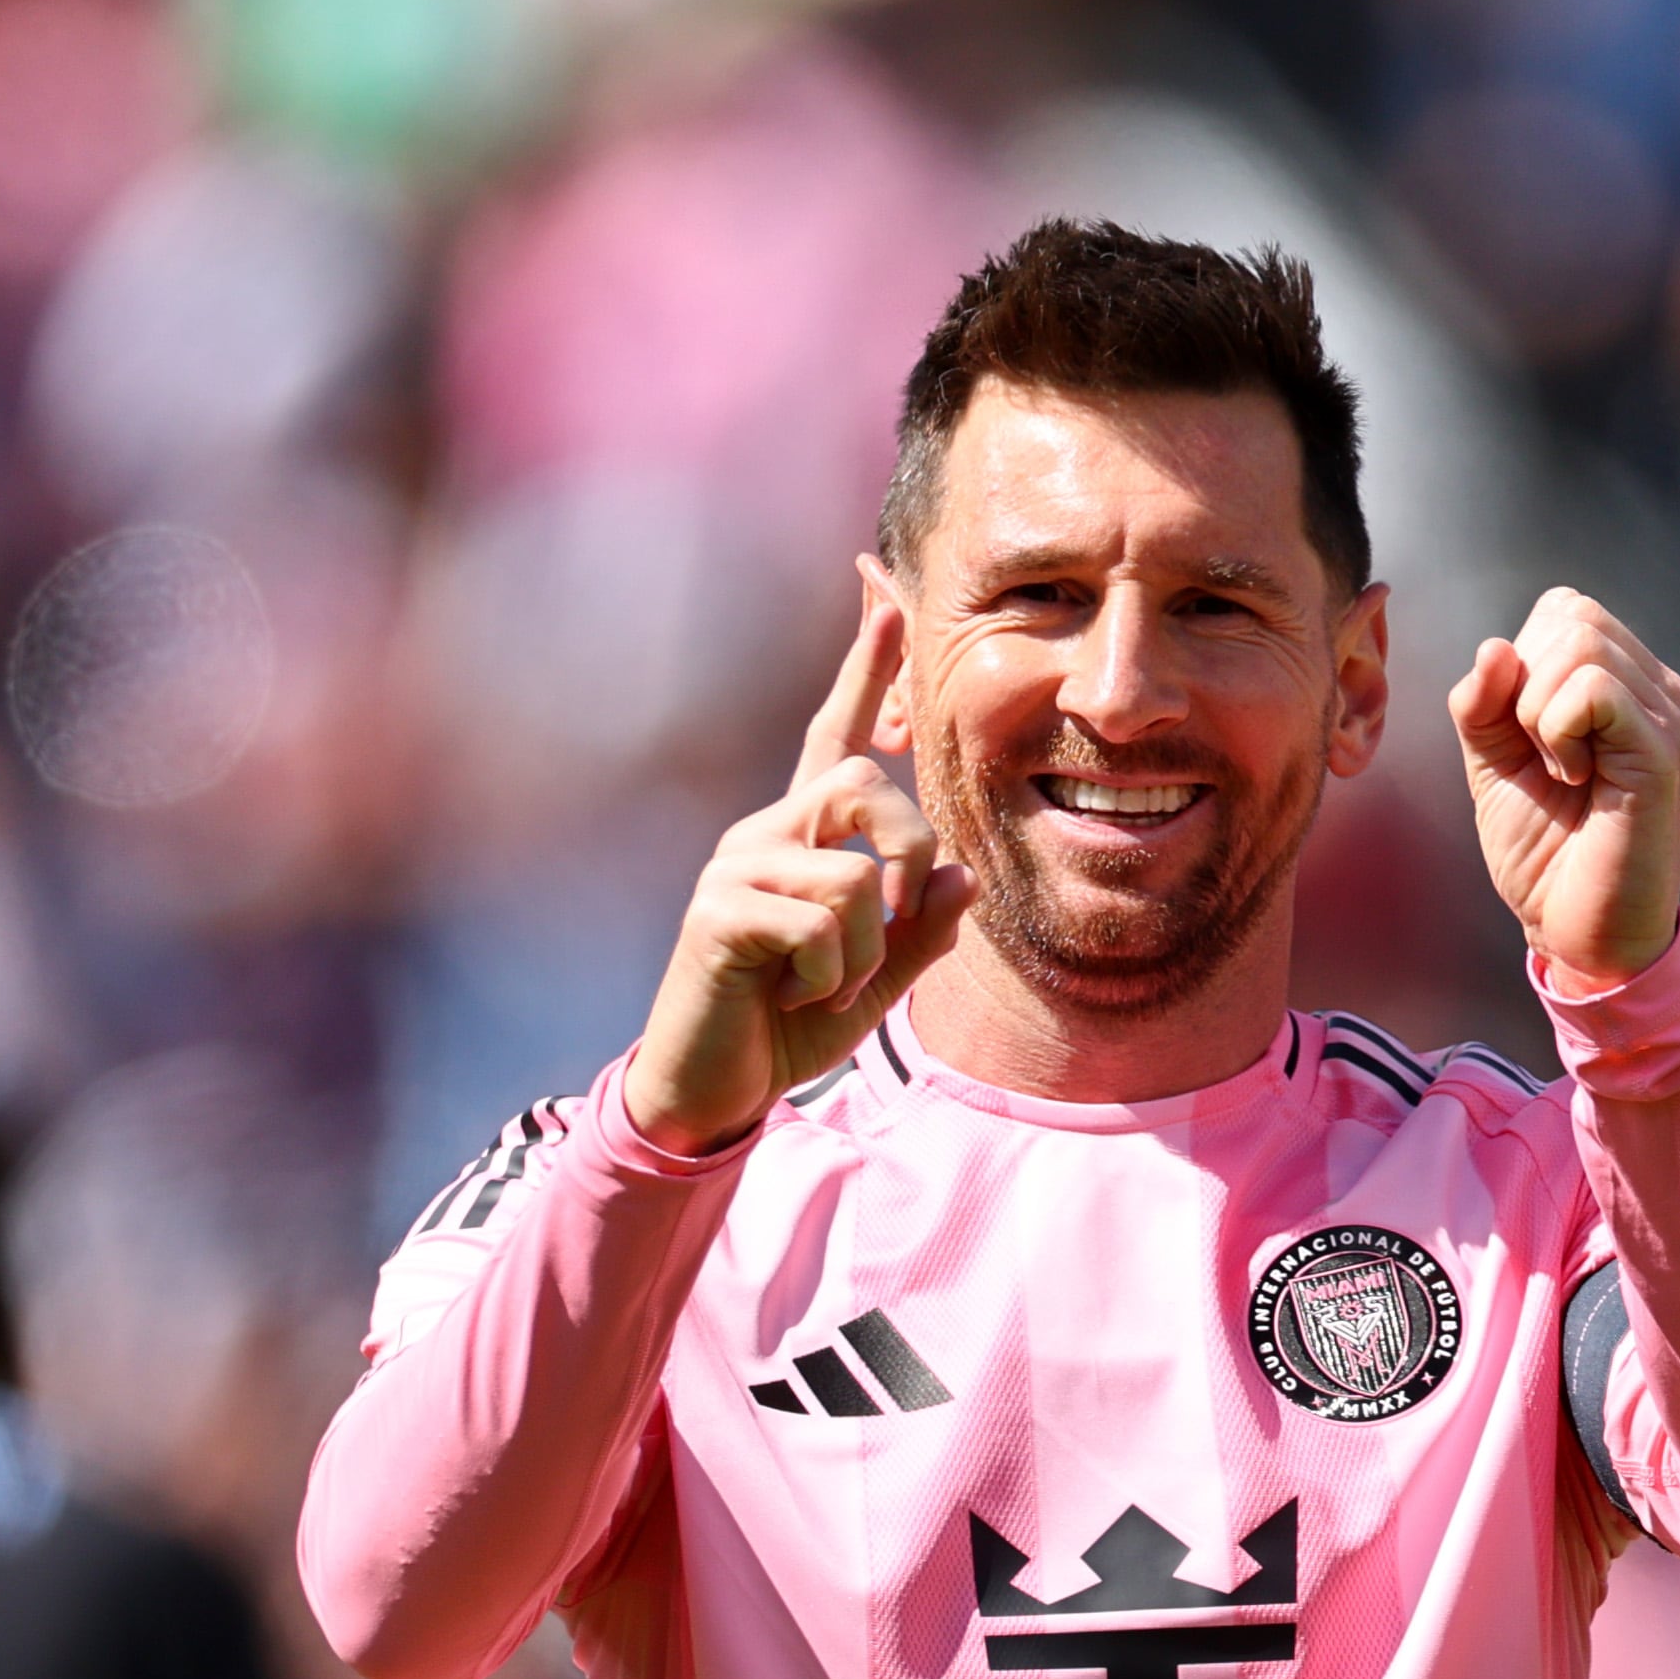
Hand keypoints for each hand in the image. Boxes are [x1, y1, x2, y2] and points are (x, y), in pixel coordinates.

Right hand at [622, 600, 979, 1154]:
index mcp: (803, 839)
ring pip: (853, 872)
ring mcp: (736, 867)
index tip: (882, 592)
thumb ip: (920, 933)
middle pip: (867, 788)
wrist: (713, 1085)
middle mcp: (764, 834)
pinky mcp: (718, 912)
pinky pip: (821, 923)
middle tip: (888, 935)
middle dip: (908, 860)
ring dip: (864, 952)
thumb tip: (966, 879)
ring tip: (823, 986)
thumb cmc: (788, 1026)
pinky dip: (830, 976)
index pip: (833, 735)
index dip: (863, 669)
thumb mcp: (875, 981)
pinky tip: (792, 996)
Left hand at [1448, 587, 1679, 986]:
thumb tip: (1495, 648)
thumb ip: (1483, 702)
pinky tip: (1574, 778)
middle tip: (1543, 757)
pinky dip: (1556, 729)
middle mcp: (1662, 692)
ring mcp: (1670, 717)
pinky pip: (1592, 689)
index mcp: (1631, 685)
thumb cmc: (1542, 850)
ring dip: (1537, 710)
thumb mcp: (1493, 762)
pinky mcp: (1662, 751)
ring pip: (1580, 643)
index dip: (1523, 664)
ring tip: (1561, 771)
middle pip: (1573, 616)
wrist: (1574, 930)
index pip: (1566, 611)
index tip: (1527, 736)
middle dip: (1526, 685)